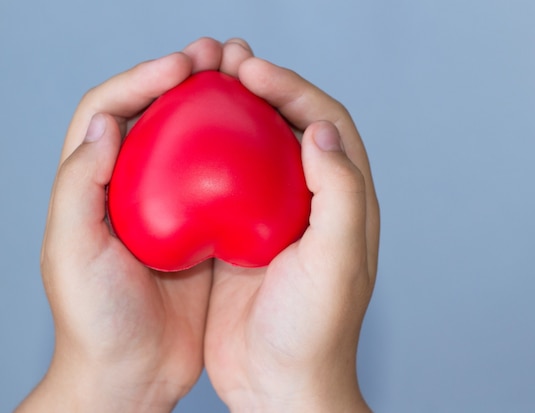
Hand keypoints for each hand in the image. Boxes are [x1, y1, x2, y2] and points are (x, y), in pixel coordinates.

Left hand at [17, 38, 225, 412]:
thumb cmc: (95, 319)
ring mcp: (173, 207)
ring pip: (195, 143)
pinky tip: (265, 142)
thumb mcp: (71, 253)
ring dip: (218, 108)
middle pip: (158, 116)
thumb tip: (103, 124)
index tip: (183, 66)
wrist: (133, 372)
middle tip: (220, 55)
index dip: (143, 79)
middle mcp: (135, 187)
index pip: (111, 110)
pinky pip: (225, 182)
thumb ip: (80, 188)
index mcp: (96, 184)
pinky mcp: (204, 229)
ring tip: (247, 83)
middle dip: (186, 78)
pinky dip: (242, 156)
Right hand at [203, 41, 379, 411]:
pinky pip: (223, 184)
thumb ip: (339, 193)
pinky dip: (205, 157)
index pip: (326, 123)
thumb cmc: (314, 330)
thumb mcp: (336, 261)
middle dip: (262, 88)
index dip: (293, 88)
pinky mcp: (241, 238)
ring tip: (200, 87)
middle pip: (290, 126)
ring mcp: (274, 218)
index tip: (252, 71)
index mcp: (344, 201)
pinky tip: (179, 145)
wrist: (280, 384)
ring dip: (231, 115)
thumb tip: (320, 130)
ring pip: (254, 150)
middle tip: (224, 63)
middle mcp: (312, 202)